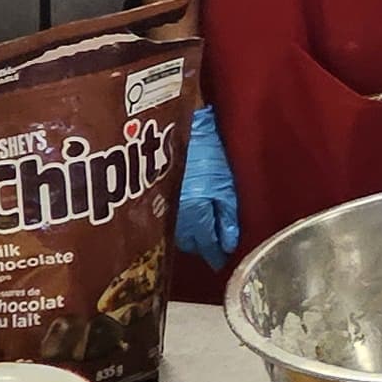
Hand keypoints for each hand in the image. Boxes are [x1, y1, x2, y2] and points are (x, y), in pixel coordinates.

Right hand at [173, 104, 240, 265]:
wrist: (175, 122)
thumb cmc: (205, 147)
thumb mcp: (225, 181)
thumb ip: (227, 214)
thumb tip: (229, 243)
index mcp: (194, 214)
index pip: (205, 244)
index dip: (214, 253)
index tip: (220, 260)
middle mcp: (174, 216)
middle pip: (189, 242)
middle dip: (201, 245)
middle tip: (212, 245)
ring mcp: (161, 206)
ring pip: (175, 232)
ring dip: (188, 235)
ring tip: (200, 233)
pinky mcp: (153, 195)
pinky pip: (166, 217)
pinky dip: (177, 222)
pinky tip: (184, 218)